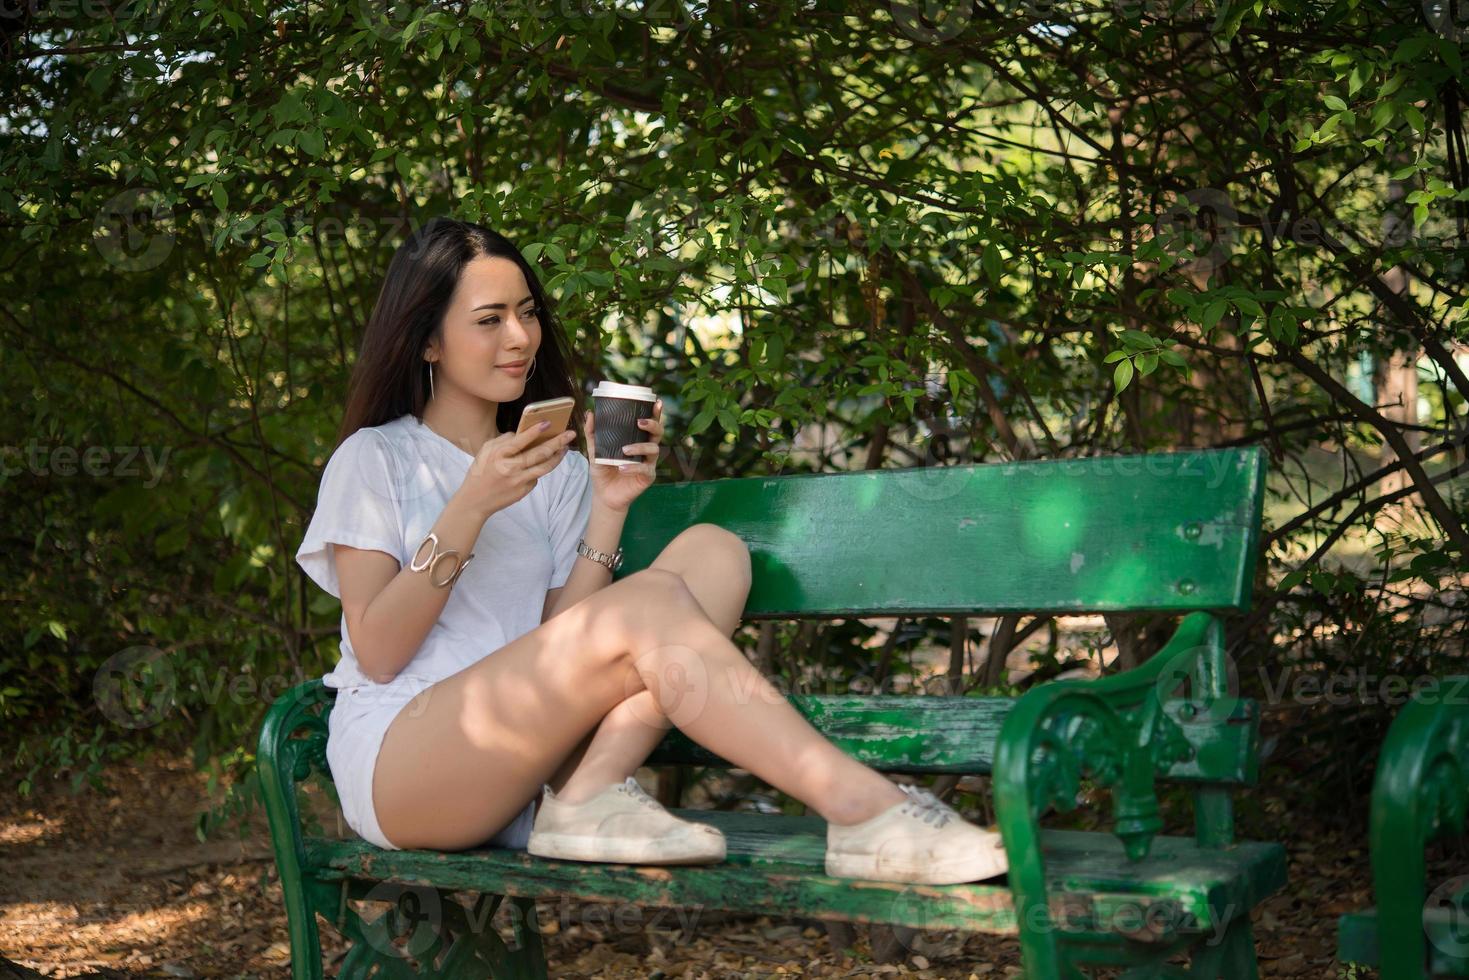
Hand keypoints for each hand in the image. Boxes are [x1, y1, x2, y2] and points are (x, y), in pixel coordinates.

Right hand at [456, 423, 576, 518]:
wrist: (475, 501)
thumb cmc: (480, 472)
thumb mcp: (485, 451)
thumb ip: (503, 440)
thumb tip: (522, 433)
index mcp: (499, 455)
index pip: (521, 440)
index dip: (535, 431)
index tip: (548, 422)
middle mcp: (511, 468)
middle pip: (539, 453)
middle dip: (558, 442)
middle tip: (570, 434)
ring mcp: (519, 481)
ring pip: (545, 466)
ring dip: (558, 456)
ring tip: (565, 448)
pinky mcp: (524, 490)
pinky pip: (537, 476)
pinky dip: (541, 468)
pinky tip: (544, 462)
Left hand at [585, 398, 663, 511]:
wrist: (604, 494)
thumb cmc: (603, 470)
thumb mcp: (595, 450)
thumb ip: (593, 433)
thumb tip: (590, 413)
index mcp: (637, 439)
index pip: (649, 424)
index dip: (655, 413)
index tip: (657, 402)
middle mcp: (646, 449)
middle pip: (658, 433)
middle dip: (652, 425)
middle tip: (639, 422)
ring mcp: (648, 463)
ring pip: (654, 449)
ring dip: (640, 447)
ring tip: (625, 450)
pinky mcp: (647, 477)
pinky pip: (644, 469)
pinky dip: (633, 467)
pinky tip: (622, 467)